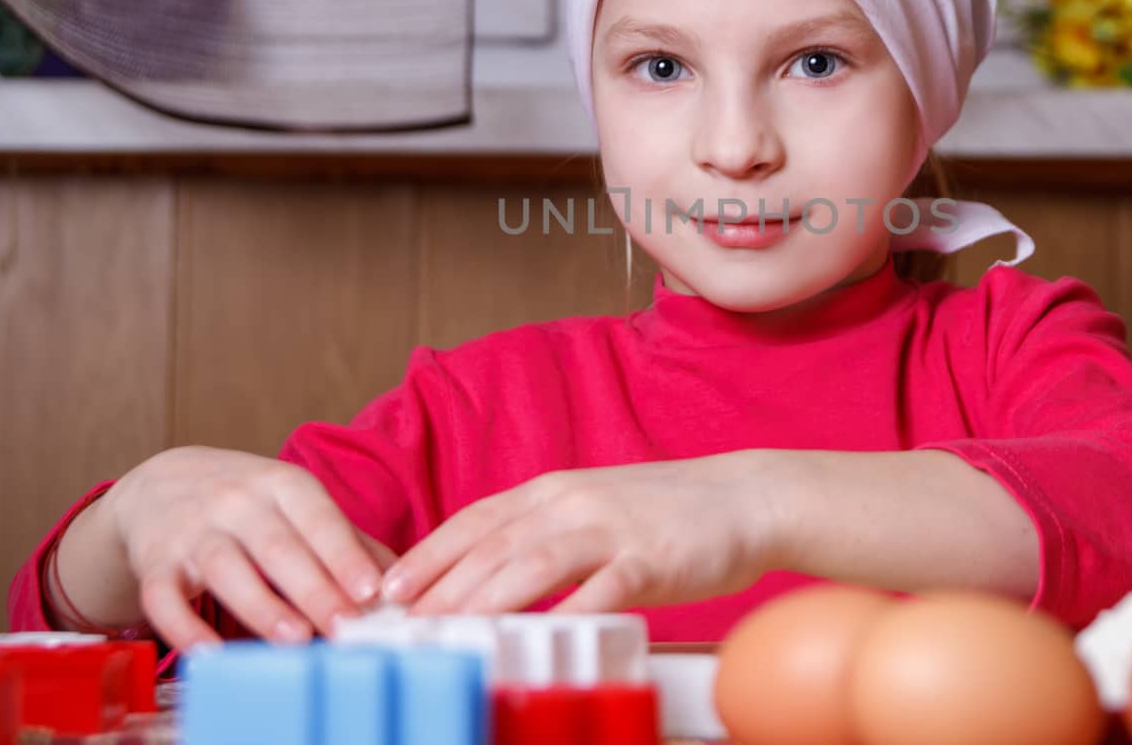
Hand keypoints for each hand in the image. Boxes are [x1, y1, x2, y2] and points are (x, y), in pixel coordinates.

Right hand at [104, 446, 395, 649]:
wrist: (160, 484)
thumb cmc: (246, 502)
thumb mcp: (297, 504)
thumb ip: (347, 540)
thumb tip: (400, 580)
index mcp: (281, 484)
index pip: (317, 518)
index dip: (344, 554)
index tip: (371, 590)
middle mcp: (236, 502)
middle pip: (278, 547)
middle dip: (314, 588)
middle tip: (345, 626)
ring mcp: (192, 531)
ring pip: (226, 568)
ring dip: (261, 605)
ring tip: (295, 638)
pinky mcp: (155, 563)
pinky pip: (165, 598)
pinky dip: (185, 627)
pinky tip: (210, 653)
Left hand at [381, 451, 781, 615]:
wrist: (744, 498)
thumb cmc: (666, 514)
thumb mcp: (592, 510)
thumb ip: (542, 535)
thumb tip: (485, 572)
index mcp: (554, 491)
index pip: (474, 521)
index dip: (427, 555)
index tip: (387, 591)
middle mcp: (574, 503)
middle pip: (491, 546)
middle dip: (439, 588)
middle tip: (400, 627)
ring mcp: (611, 529)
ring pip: (532, 564)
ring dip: (482, 601)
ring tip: (446, 635)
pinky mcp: (649, 560)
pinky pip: (599, 591)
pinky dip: (563, 617)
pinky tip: (536, 642)